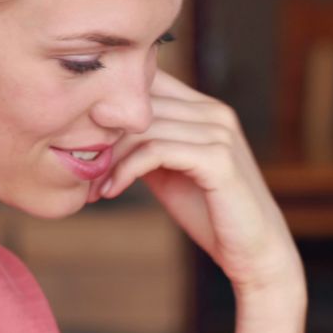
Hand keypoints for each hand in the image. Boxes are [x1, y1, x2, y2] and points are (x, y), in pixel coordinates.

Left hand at [90, 70, 304, 302]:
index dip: (109, 105)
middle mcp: (215, 112)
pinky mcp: (218, 159)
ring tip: (93, 186)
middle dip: (102, 136)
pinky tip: (111, 190)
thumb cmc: (211, 214)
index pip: (148, 81)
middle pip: (139, 105)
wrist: (254, 251)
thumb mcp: (170, 172)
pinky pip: (156, 151)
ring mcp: (219, 133)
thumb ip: (145, 145)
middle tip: (78, 168)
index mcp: (205, 109)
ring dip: (109, 158)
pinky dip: (126, 170)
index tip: (82, 142)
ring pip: (143, 128)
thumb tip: (96, 132)